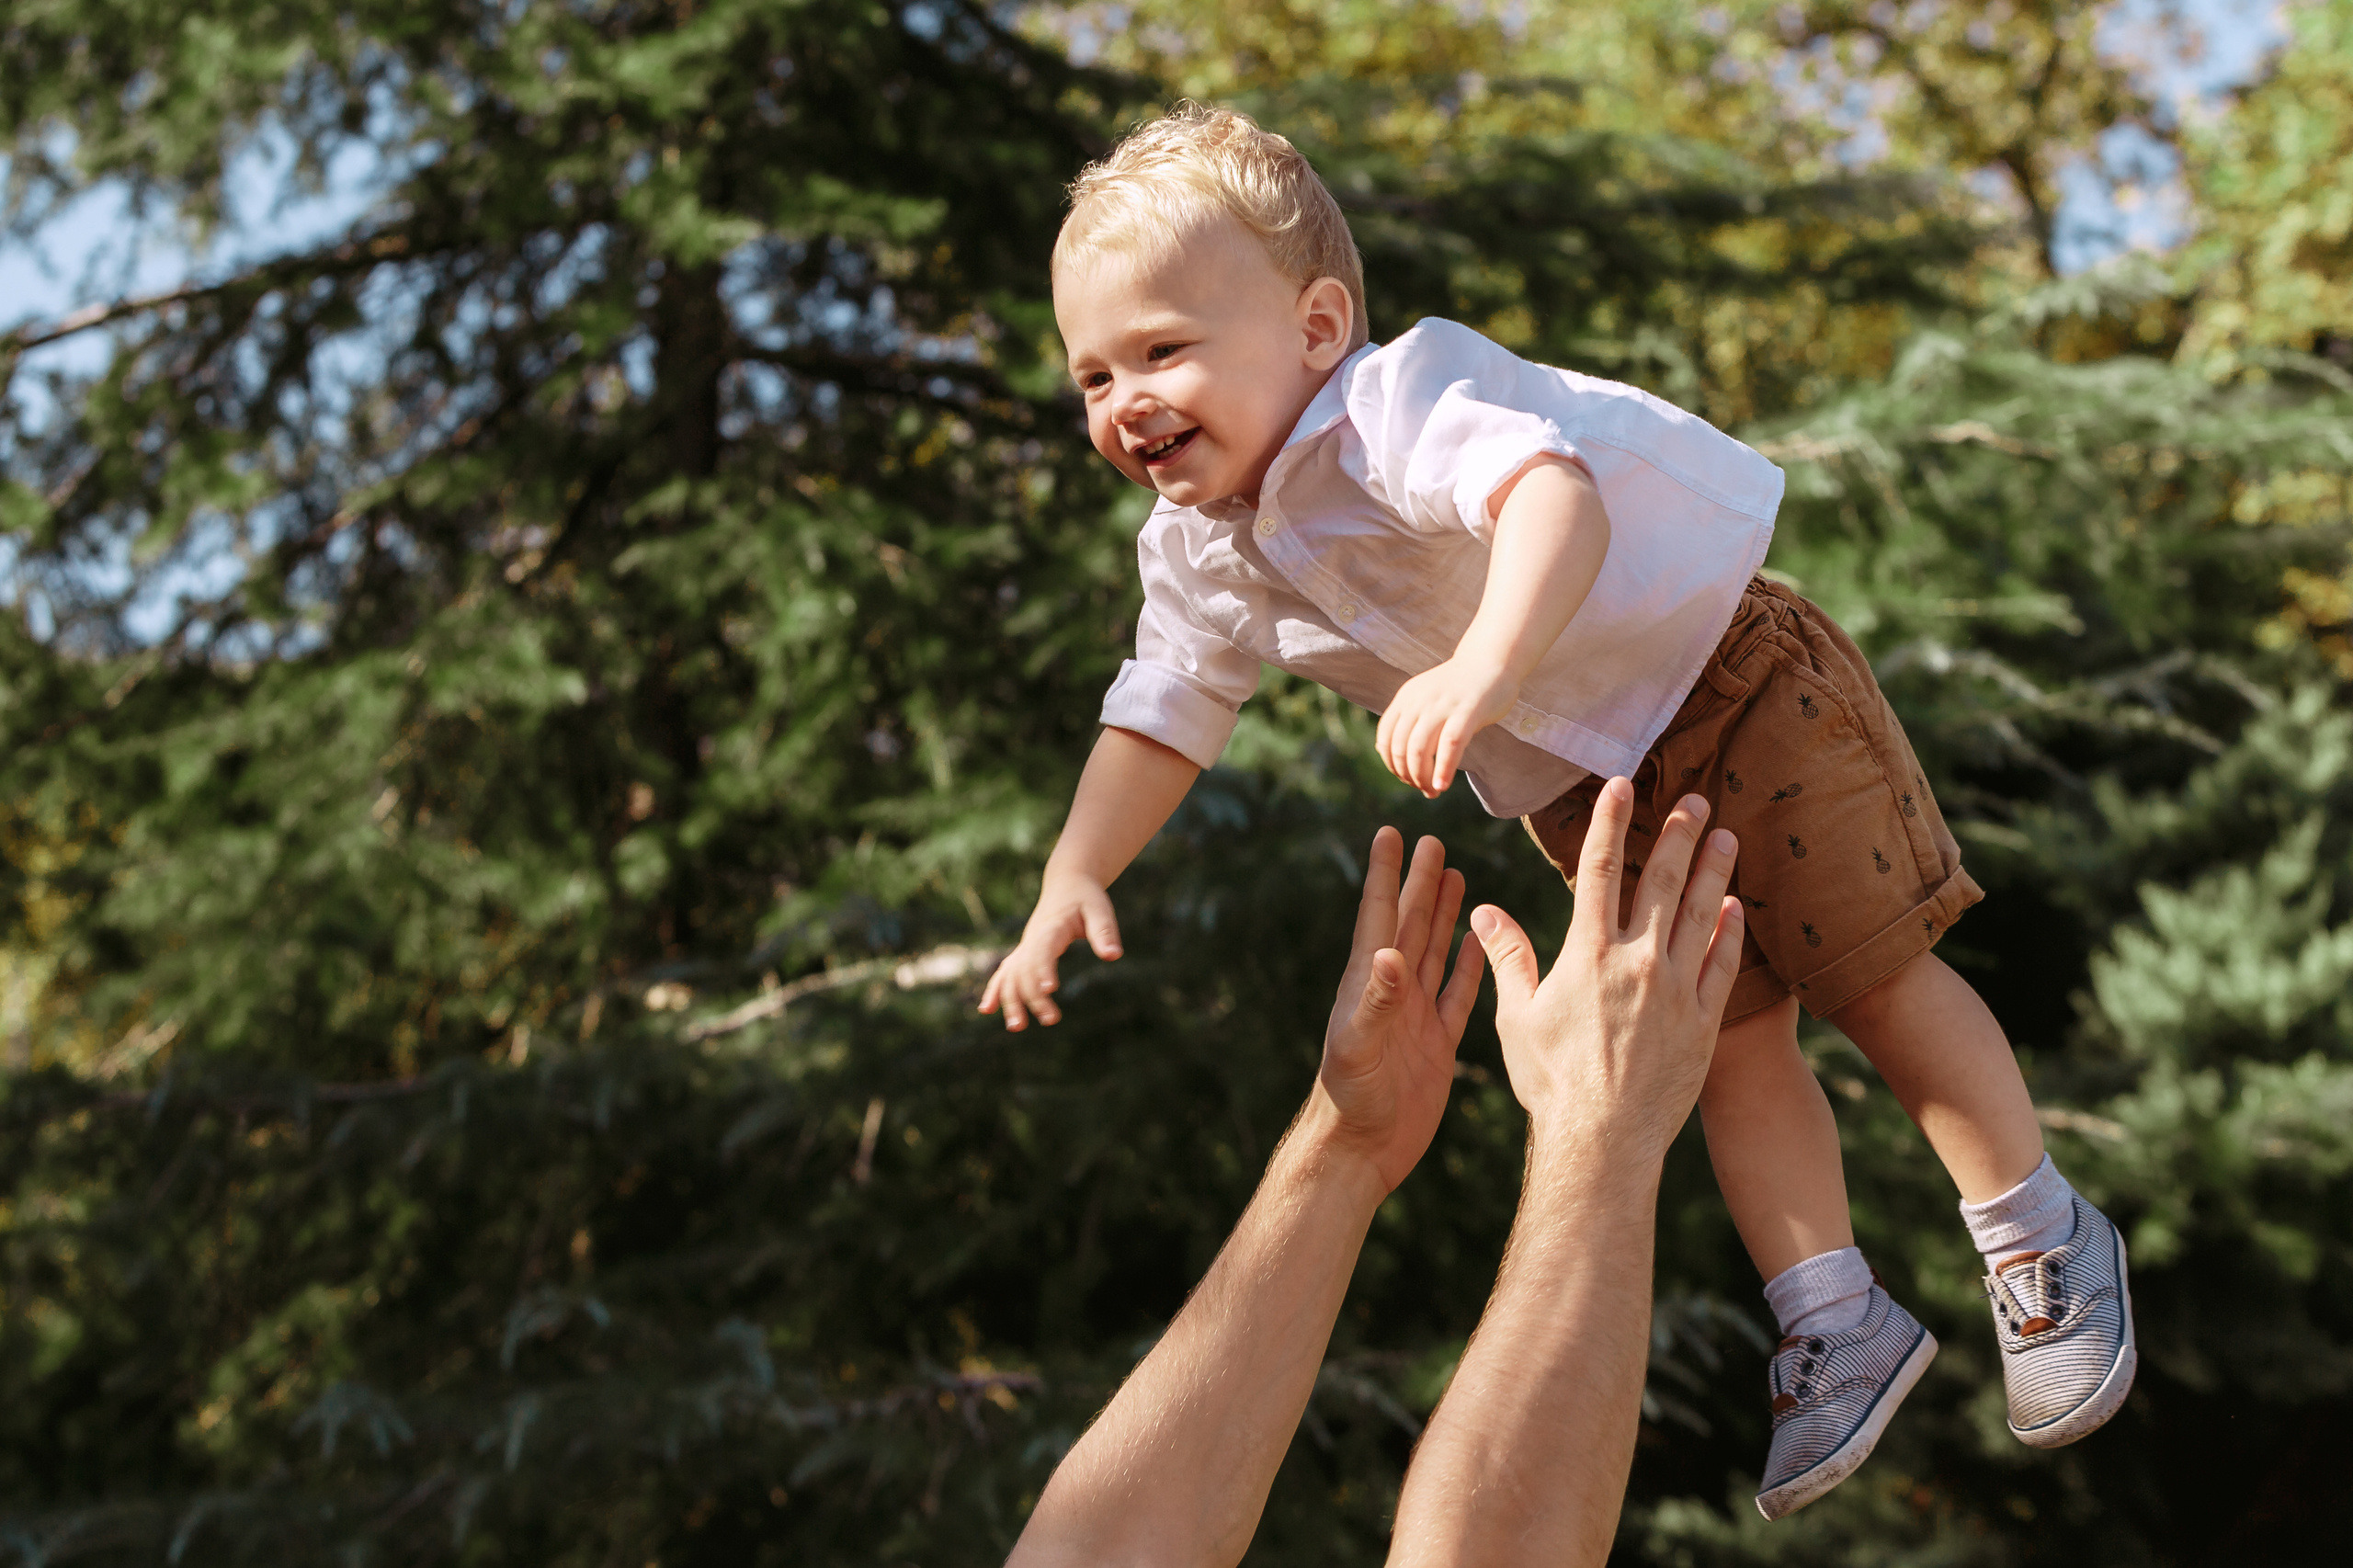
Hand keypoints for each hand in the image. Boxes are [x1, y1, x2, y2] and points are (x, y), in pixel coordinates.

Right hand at [978, 874, 1120, 1030]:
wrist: (1067, 883)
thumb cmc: (1086, 897)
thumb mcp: (1099, 909)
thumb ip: (1105, 932)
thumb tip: (1114, 956)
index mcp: (1052, 927)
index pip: (1044, 950)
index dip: (1044, 969)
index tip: (1050, 990)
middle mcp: (1033, 939)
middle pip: (1026, 969)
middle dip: (1033, 995)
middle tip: (1051, 1019)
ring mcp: (1025, 946)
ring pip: (1011, 975)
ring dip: (1011, 1000)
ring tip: (1017, 1027)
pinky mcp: (1024, 952)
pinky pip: (1005, 972)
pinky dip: (995, 990)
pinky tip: (987, 1010)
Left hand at [1309, 827, 1486, 1193]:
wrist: (1361, 1150)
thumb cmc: (1349, 1100)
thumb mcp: (1359, 1046)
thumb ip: (1376, 1001)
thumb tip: (1391, 952)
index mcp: (1368, 983)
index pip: (1379, 915)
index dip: (1384, 874)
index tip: (1389, 831)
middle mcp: (1391, 992)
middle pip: (1410, 923)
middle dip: (1420, 882)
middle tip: (1433, 841)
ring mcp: (1415, 1016)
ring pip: (1434, 952)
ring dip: (1445, 915)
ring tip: (1455, 876)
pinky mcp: (1437, 1043)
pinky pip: (1456, 995)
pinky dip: (1467, 966)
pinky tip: (1476, 943)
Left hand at [1376, 655, 1520, 796]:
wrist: (1491, 660)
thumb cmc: (1460, 689)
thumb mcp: (1426, 700)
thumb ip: (1413, 726)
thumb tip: (1402, 766)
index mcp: (1405, 698)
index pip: (1385, 739)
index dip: (1392, 765)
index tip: (1406, 778)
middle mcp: (1419, 701)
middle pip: (1400, 748)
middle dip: (1408, 776)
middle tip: (1423, 789)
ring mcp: (1442, 705)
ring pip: (1420, 750)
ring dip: (1423, 777)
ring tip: (1432, 791)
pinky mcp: (1467, 711)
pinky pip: (1450, 745)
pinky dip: (1443, 770)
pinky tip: (1443, 785)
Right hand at [1471, 779, 1741, 1159]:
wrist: (1603, 1140)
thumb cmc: (1550, 1081)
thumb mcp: (1516, 1016)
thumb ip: (1507, 957)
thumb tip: (1481, 912)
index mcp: (1588, 953)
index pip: (1598, 870)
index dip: (1609, 823)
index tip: (1621, 786)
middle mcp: (1637, 962)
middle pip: (1662, 882)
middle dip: (1678, 834)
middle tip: (1696, 798)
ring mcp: (1676, 990)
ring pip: (1701, 915)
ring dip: (1714, 872)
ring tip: (1726, 836)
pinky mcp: (1703, 1021)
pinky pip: (1722, 966)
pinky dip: (1730, 933)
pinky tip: (1736, 908)